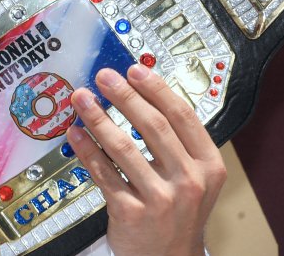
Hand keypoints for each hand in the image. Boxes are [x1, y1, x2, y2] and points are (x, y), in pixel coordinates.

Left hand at [67, 65, 225, 255]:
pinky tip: (75, 133)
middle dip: (125, 97)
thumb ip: (176, 140)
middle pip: (153, 127)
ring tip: (82, 99)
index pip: (182, 116)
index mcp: (208, 165)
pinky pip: (103, 174)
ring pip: (123, 148)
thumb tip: (142, 94)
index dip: (156, 90)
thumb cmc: (179, 211)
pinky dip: (86, 150)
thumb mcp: (194, 176)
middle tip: (103, 77)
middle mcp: (189, 181)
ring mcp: (160, 199)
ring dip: (98, 118)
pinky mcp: (131, 213)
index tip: (135, 70)